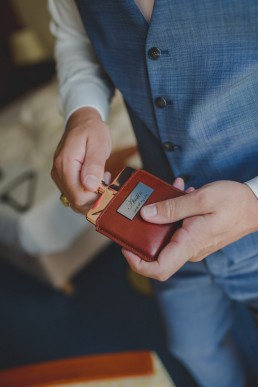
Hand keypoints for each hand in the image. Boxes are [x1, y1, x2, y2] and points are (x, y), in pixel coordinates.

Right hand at [51, 107, 111, 212]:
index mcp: (66, 164)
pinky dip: (88, 191)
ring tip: (102, 176)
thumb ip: (94, 164)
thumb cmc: (92, 130)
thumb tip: (89, 186)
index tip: (107, 188)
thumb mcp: (98, 143)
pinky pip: (75, 193)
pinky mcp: (63, 178)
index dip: (95, 200)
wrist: (82, 121)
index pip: (78, 197)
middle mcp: (58, 172)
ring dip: (92, 194)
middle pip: (76, 202)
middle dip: (95, 198)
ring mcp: (59, 176)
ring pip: (76, 200)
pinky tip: (95, 178)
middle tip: (106, 180)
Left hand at [122, 179, 257, 280]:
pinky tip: (179, 192)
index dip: (137, 263)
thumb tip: (145, 215)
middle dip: (145, 230)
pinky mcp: (195, 236)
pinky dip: (173, 212)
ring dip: (161, 215)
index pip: (158, 269)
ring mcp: (192, 244)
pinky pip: (177, 229)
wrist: (256, 206)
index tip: (125, 246)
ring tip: (168, 191)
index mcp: (189, 243)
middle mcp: (189, 249)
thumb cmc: (234, 202)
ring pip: (166, 237)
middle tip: (140, 207)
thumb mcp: (201, 199)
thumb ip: (172, 208)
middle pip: (156, 252)